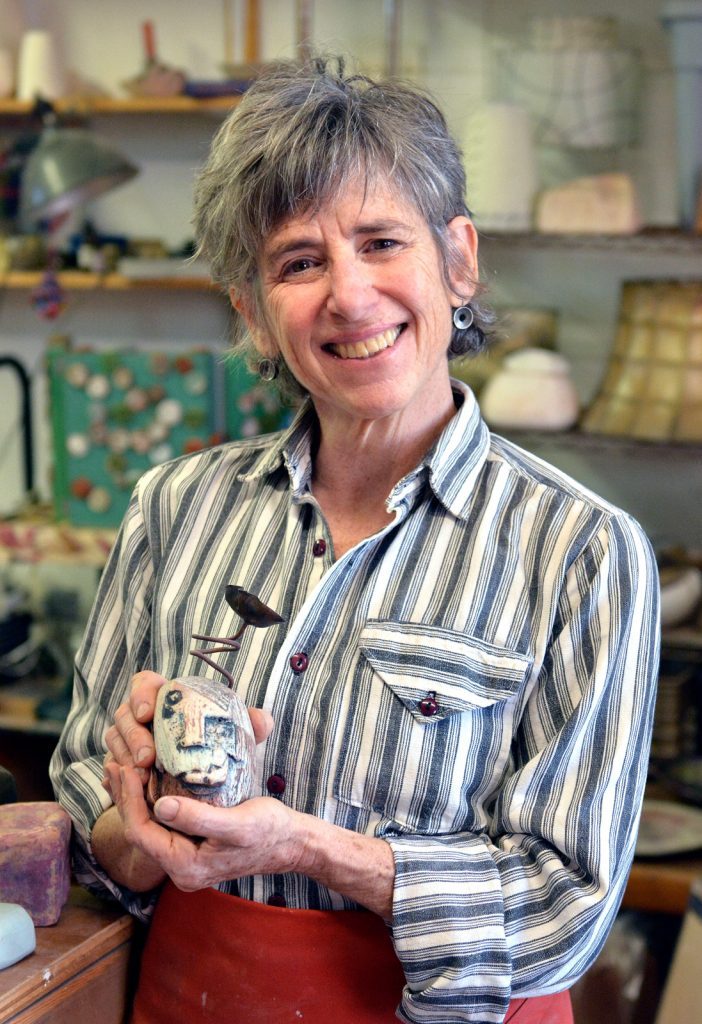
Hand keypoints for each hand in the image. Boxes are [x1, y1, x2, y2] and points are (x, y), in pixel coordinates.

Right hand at [102, 670, 273, 799]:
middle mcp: (138, 716)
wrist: (194, 782)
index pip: (144, 683)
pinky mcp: (118, 765)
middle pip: (124, 715)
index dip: (140, 694)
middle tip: (148, 757)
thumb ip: (248, 726)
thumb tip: (263, 720)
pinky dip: (118, 779)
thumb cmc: (213, 747)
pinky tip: (131, 789)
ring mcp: (124, 741)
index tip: (148, 713)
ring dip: (124, 759)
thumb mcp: (231, 737)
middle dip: (133, 735)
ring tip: (142, 776)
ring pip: (114, 742)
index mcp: (163, 698)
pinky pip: (111, 769)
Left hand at [115, 765, 305, 891]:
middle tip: (117, 762)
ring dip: (134, 799)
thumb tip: (159, 806)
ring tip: (124, 768)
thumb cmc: (270, 831)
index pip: (143, 833)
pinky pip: (161, 827)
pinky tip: (147, 782)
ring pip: (148, 829)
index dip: (129, 800)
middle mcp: (181, 870)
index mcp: (186, 867)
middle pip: (140, 832)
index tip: (127, 767)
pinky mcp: (193, 848)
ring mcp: (186, 861)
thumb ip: (199, 818)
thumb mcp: (238, 823)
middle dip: (125, 798)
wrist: (292, 843)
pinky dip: (150, 803)